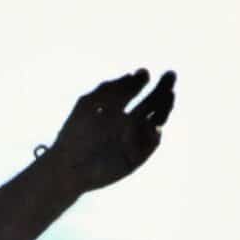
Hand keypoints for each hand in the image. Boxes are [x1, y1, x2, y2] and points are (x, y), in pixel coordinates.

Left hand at [45, 69, 175, 190]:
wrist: (68, 166)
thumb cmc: (75, 133)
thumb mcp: (92, 104)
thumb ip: (113, 89)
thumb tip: (136, 74)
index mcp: (117, 108)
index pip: (137, 91)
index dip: (144, 80)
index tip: (145, 73)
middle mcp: (128, 123)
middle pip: (152, 103)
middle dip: (163, 89)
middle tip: (171, 75)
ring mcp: (134, 140)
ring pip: (157, 121)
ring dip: (165, 107)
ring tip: (169, 94)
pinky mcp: (137, 157)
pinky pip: (151, 144)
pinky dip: (154, 133)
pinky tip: (154, 124)